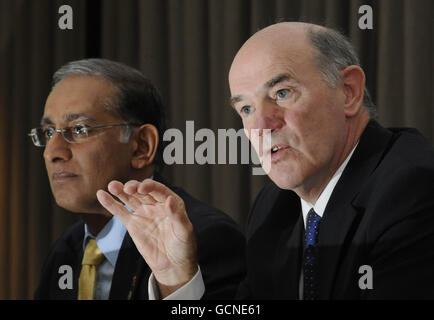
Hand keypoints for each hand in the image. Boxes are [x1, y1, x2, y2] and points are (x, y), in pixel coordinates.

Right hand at [96, 179, 197, 297]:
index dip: (150, 187)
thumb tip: (170, 199)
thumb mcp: (184, 231)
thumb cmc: (183, 247)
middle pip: (143, 191)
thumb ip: (177, 215)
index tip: (142, 188)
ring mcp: (144, 213)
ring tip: (112, 185)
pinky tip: (102, 195)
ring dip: (120, 191)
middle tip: (127, 188)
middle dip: (134, 187)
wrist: (172, 265)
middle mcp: (156, 204)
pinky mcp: (133, 224)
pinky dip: (111, 204)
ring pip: (130, 198)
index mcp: (172, 203)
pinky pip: (120, 212)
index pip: (159, 190)